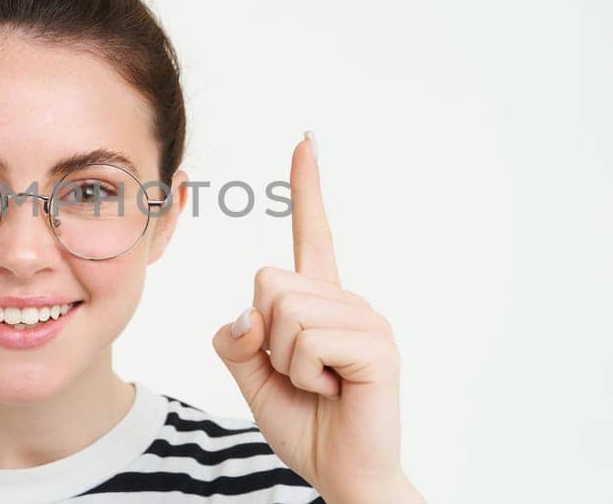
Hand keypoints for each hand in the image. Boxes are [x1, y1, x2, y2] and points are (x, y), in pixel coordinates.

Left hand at [211, 133, 421, 503]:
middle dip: (264, 338)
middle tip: (300, 375)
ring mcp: (366, 320)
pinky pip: (307, 341)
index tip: (305, 141)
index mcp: (318, 302)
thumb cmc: (305, 423)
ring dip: (285, 363)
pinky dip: (304, 375)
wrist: (342, 472)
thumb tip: (247, 314)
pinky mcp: (377, 346)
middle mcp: (346, 301)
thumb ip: (235, 340)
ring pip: (283, 313)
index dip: (307, 188)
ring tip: (319, 385)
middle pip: (267, 283)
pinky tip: (333, 391)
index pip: (311, 234)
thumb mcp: (251, 376)